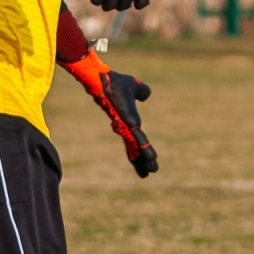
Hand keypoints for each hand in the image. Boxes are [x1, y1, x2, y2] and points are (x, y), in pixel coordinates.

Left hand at [61, 52, 158, 177]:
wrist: (103, 79)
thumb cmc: (115, 83)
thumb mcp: (134, 86)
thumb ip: (142, 91)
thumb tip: (146, 95)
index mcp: (128, 122)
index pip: (135, 140)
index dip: (141, 150)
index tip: (147, 161)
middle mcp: (125, 126)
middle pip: (134, 148)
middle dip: (141, 161)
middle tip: (148, 174)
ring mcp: (125, 125)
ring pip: (136, 146)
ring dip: (144, 158)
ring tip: (150, 171)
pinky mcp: (125, 121)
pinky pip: (136, 136)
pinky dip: (142, 146)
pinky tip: (147, 154)